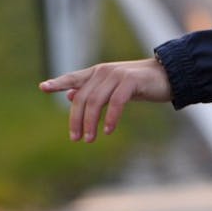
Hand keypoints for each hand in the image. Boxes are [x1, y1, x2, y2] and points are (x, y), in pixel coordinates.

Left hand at [40, 58, 172, 142]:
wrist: (169, 76)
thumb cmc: (141, 84)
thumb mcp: (114, 88)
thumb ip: (93, 91)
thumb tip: (70, 96)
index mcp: (98, 72)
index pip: (73, 78)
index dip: (58, 83)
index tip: (42, 87)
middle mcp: (104, 71)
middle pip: (82, 97)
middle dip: (76, 120)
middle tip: (76, 138)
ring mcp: (117, 75)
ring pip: (96, 101)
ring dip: (90, 122)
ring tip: (89, 139)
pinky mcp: (131, 81)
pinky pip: (116, 102)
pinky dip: (111, 118)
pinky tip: (109, 130)